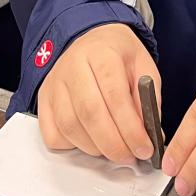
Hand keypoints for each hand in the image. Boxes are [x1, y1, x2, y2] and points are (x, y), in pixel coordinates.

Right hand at [36, 23, 158, 165]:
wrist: (91, 39)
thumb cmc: (117, 55)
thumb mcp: (143, 67)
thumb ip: (148, 100)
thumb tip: (151, 136)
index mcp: (102, 53)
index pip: (115, 97)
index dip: (131, 129)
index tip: (145, 148)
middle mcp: (73, 66)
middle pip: (90, 114)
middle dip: (114, 144)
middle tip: (130, 156)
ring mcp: (54, 83)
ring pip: (70, 126)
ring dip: (95, 148)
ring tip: (113, 149)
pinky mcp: (43, 99)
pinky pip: (52, 133)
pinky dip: (72, 146)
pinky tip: (90, 140)